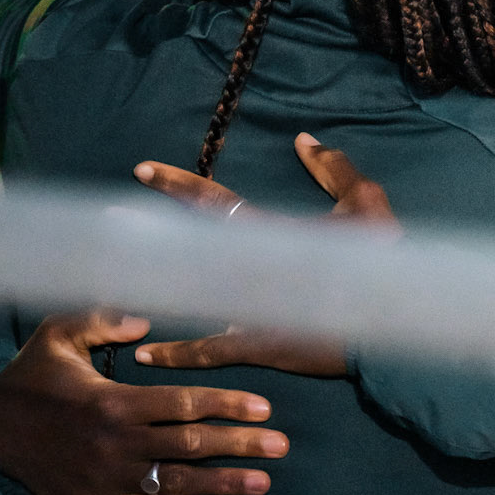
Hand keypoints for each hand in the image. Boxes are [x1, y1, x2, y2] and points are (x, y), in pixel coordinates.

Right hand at [0, 308, 288, 494]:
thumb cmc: (32, 376)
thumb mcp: (58, 334)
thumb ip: (103, 320)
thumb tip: (145, 319)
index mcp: (113, 401)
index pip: (184, 404)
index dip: (228, 405)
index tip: (264, 408)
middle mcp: (116, 444)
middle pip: (191, 445)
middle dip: (241, 445)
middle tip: (281, 447)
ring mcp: (108, 479)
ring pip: (177, 484)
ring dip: (224, 483)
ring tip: (263, 482)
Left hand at [131, 133, 397, 379]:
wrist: (392, 317)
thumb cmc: (381, 260)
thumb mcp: (367, 201)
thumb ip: (335, 169)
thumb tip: (304, 138)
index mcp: (270, 232)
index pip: (213, 201)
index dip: (177, 183)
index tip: (142, 170)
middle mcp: (249, 269)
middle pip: (185, 250)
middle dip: (142, 237)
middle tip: (103, 227)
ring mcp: (248, 310)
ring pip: (188, 300)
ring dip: (148, 294)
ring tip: (105, 290)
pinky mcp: (255, 346)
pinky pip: (207, 352)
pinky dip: (175, 355)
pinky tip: (143, 355)